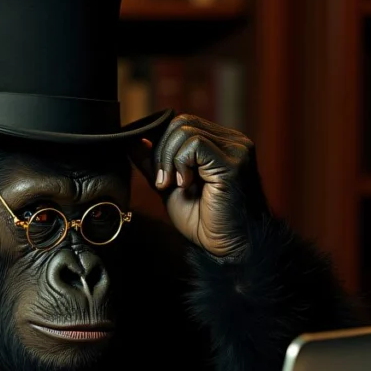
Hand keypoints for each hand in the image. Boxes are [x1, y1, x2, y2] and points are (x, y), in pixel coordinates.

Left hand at [131, 114, 267, 259]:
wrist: (226, 248)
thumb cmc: (204, 222)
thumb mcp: (170, 187)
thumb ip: (155, 163)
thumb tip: (134, 141)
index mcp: (221, 144)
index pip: (182, 124)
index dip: (162, 145)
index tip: (159, 176)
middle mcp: (233, 142)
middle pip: (181, 123)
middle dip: (162, 153)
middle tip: (164, 183)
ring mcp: (236, 149)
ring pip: (184, 131)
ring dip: (169, 161)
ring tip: (175, 186)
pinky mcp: (234, 162)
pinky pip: (194, 145)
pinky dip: (181, 164)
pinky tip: (185, 185)